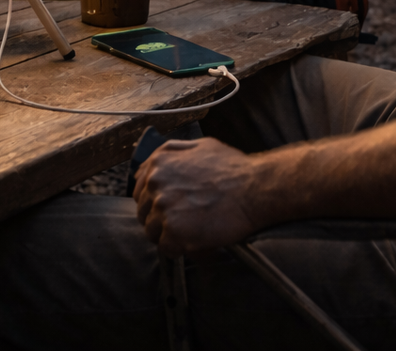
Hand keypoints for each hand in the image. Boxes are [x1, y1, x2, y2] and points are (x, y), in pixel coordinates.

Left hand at [133, 137, 260, 254]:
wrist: (255, 188)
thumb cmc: (233, 168)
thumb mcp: (201, 146)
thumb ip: (172, 152)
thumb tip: (152, 164)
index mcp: (159, 162)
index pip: (140, 189)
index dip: (155, 200)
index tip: (169, 207)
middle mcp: (156, 183)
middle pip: (144, 211)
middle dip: (160, 218)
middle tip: (184, 221)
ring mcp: (163, 207)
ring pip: (152, 231)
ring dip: (168, 235)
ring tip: (191, 232)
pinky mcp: (173, 230)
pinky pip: (166, 248)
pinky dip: (179, 248)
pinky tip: (195, 241)